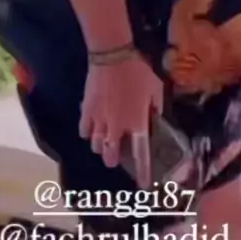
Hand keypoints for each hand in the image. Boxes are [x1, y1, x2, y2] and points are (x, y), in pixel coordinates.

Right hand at [79, 52, 162, 182]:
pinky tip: (92, 129)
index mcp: (137, 123)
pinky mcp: (85, 111)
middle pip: (111, 155)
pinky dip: (88, 133)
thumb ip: (157, 108)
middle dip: (114, 160)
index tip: (143, 184)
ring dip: (101, 147)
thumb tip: (155, 119)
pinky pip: (83, 131)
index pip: (141, 154)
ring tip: (105, 142)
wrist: (112, 55)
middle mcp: (116, 128)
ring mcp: (98, 121)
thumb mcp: (156, 88)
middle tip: (117, 159)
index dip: (142, 171)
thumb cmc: (138, 70)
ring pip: (95, 146)